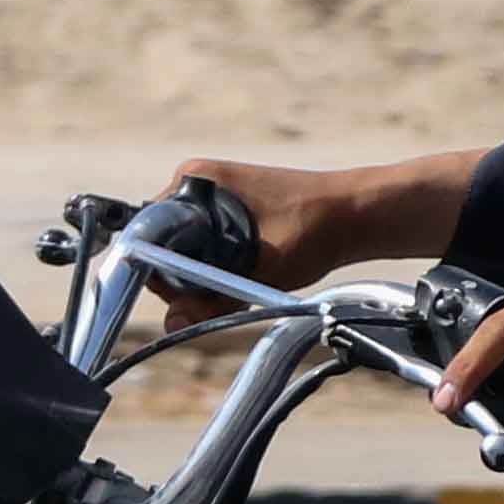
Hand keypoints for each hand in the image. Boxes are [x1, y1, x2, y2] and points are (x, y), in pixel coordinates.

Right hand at [164, 156, 353, 292]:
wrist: (355, 214)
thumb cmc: (314, 231)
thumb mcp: (261, 273)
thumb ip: (213, 300)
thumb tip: (172, 323)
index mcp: (194, 180)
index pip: (148, 232)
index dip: (158, 272)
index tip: (182, 299)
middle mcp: (196, 180)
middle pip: (163, 242)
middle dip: (183, 276)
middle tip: (217, 298)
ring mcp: (211, 191)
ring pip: (184, 246)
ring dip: (201, 273)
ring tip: (236, 285)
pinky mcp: (227, 205)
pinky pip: (203, 241)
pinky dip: (216, 264)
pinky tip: (242, 276)